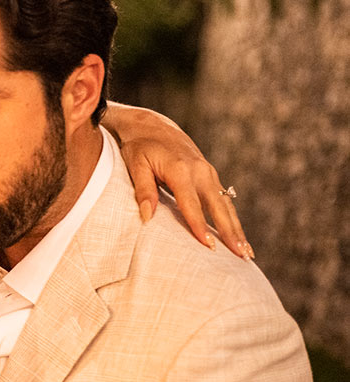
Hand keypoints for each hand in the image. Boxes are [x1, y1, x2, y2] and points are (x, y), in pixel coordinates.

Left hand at [106, 103, 252, 258]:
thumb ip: (143, 190)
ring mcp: (208, 172)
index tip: (209, 247)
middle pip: (218, 207)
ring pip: (226, 205)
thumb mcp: (135, 165)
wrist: (152, 125)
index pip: (192, 205)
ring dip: (237, 229)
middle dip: (230, 233)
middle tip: (242, 257)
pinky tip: (237, 237)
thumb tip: (147, 217)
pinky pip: (224, 201)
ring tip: (247, 254)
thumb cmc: (139, 147)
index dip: (200, 227)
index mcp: (181, 170)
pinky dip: (232, 219)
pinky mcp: (210, 175)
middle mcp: (200, 171)